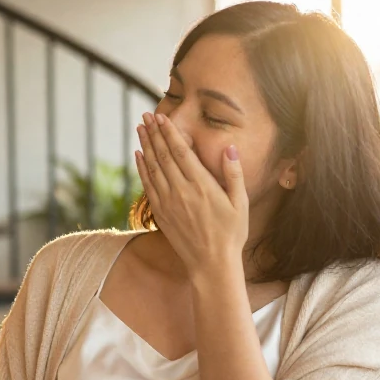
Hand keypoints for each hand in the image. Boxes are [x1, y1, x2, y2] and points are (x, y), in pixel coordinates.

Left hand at [135, 112, 247, 272]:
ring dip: (145, 145)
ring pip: (153, 167)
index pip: (181, 152)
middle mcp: (182, 191)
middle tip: (146, 115)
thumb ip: (234, 174)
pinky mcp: (161, 213)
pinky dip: (142, 168)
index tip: (162, 117)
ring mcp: (168, 202)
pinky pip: (148, 185)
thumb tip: (230, 148)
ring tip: (140, 128)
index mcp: (202, 185)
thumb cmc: (231, 234)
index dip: (170, 132)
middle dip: (154, 133)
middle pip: (163, 155)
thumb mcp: (241, 204)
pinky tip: (138, 155)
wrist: (211, 264)